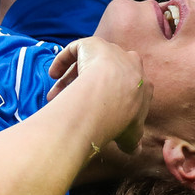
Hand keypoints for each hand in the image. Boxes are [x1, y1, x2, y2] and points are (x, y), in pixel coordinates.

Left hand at [47, 37, 151, 152]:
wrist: (109, 94)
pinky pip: (75, 50)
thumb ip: (133, 142)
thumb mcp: (132, 136)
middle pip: (107, 72)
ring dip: (72, 78)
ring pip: (89, 63)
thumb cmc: (121, 117)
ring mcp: (111, 50)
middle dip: (92, 85)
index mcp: (141, 82)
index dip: (111, 98)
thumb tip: (135, 150)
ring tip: (56, 95)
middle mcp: (129, 62)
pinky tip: (53, 75)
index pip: (127, 87)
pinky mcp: (92, 43)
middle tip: (74, 101)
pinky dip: (62, 61)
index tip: (98, 111)